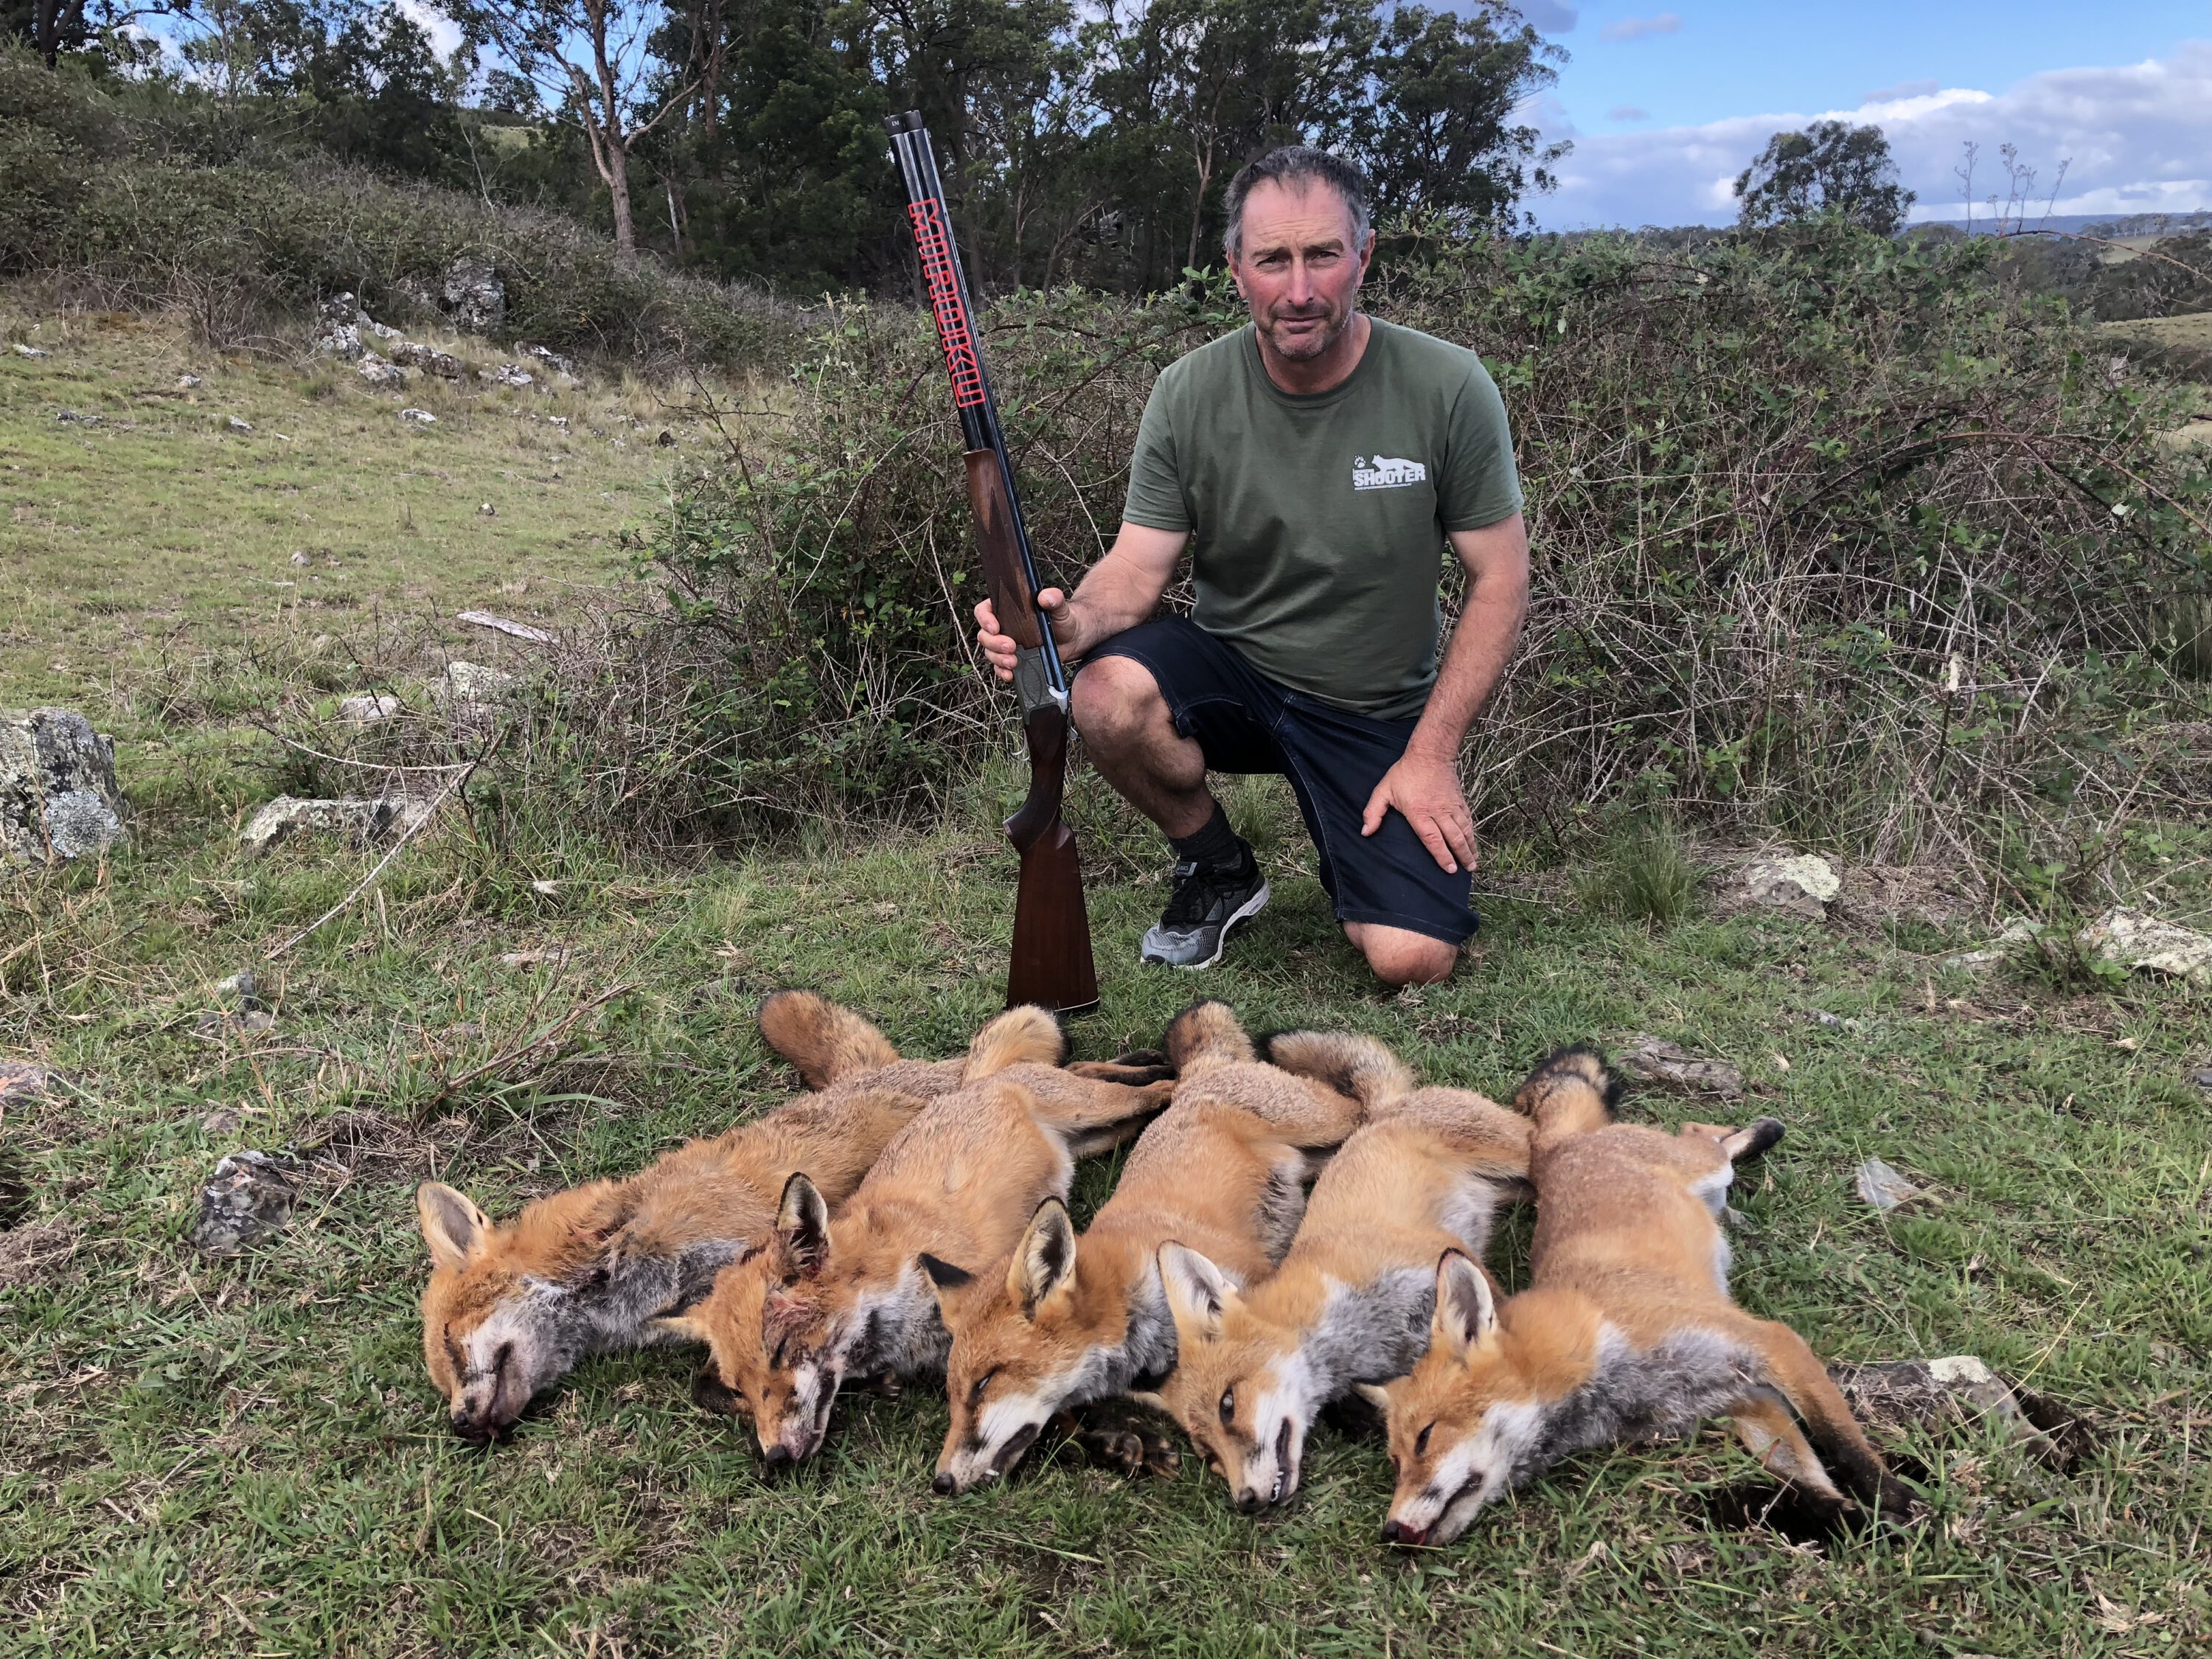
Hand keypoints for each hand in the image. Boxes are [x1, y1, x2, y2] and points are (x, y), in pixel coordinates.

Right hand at [974, 589, 1066, 681]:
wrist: (1073, 638)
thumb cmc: (1063, 618)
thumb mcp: (1059, 606)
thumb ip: (1054, 598)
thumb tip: (1046, 597)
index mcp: (1007, 608)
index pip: (984, 610)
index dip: (984, 619)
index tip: (995, 628)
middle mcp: (1004, 626)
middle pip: (985, 635)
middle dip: (994, 643)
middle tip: (1011, 647)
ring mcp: (1007, 643)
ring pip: (990, 652)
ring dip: (998, 659)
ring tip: (1013, 662)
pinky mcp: (1013, 658)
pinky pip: (999, 667)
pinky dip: (1002, 672)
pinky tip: (1010, 674)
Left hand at [1361, 752, 1476, 874]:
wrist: (1429, 753)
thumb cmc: (1404, 773)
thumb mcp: (1383, 790)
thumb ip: (1373, 812)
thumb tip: (1366, 832)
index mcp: (1419, 812)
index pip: (1432, 839)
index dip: (1442, 855)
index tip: (1449, 869)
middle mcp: (1439, 811)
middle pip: (1453, 838)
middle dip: (1461, 856)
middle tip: (1466, 871)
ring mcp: (1451, 806)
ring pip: (1464, 830)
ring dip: (1470, 848)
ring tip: (1473, 863)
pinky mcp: (1459, 801)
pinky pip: (1468, 820)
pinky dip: (1472, 834)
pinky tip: (1473, 843)